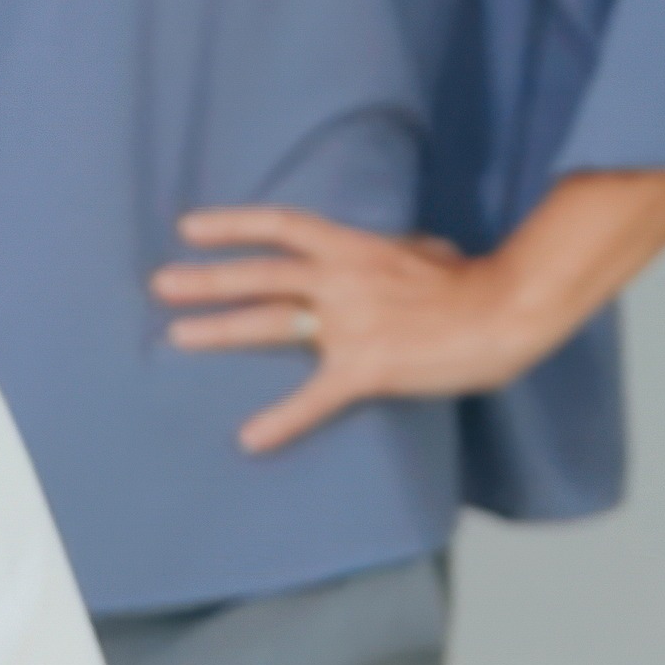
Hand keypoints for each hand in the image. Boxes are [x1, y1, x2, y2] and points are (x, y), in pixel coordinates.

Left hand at [155, 207, 583, 458]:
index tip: (189, 228)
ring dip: (220, 330)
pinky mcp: (364, 368)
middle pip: (259, 275)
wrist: (501, 311)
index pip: (281, 225)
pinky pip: (313, 399)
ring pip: (270, 324)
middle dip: (206, 280)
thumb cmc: (471, 282)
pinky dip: (280, 421)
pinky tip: (250, 439)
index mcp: (353, 247)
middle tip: (162, 285)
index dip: (233, 225)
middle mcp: (340, 280)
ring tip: (178, 337)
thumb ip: (397, 251)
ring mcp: (348, 324)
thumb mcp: (425, 251)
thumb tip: (402, 248)